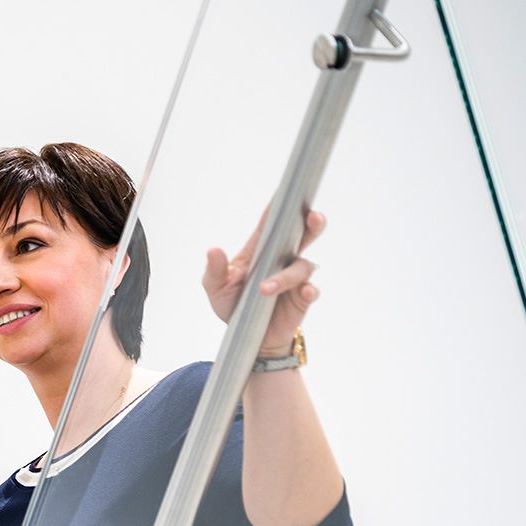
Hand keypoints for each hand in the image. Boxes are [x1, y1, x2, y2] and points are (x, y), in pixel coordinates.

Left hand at [203, 209, 325, 353]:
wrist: (247, 337)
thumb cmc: (232, 305)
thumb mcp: (215, 288)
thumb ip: (214, 270)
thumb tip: (213, 250)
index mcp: (260, 249)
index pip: (272, 221)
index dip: (281, 204)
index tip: (289, 188)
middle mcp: (282, 258)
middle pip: (303, 234)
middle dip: (312, 223)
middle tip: (313, 218)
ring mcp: (293, 277)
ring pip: (302, 266)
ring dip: (286, 276)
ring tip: (265, 289)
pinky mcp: (301, 298)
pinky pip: (311, 291)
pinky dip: (309, 290)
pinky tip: (304, 292)